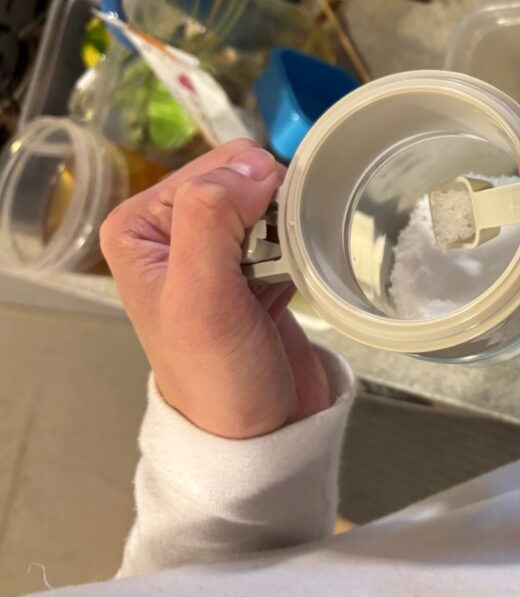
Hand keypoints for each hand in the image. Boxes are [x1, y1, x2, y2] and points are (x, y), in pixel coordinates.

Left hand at [101, 140, 329, 438]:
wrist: (257, 432)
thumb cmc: (218, 376)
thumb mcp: (202, 295)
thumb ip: (213, 217)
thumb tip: (255, 164)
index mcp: (141, 226)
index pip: (212, 169)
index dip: (249, 194)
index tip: (260, 246)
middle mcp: (174, 231)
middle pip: (243, 177)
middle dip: (271, 209)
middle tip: (273, 259)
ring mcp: (216, 250)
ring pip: (270, 198)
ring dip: (290, 226)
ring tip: (286, 266)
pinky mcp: (254, 268)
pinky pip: (287, 228)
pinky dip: (301, 242)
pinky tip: (296, 271)